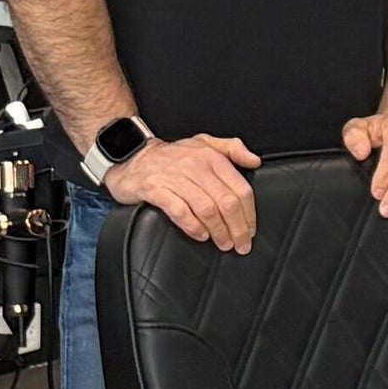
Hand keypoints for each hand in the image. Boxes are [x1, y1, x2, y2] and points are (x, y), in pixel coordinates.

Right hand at [110, 133, 261, 252]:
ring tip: (223, 244)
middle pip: (226, 202)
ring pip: (206, 209)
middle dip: (237, 228)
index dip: (249, 214)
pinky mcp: (156, 189)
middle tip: (241, 245)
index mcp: (211, 157)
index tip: (251, 230)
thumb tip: (255, 160)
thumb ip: (232, 149)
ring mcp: (175, 178)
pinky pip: (180, 211)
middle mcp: (195, 166)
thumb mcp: (204, 143)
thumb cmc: (172, 155)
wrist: (132, 155)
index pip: (240, 188)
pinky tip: (200, 235)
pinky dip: (193, 226)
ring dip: (218, 231)